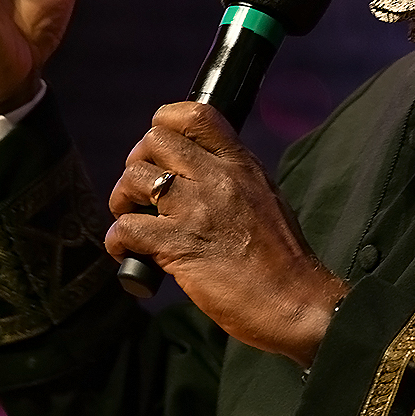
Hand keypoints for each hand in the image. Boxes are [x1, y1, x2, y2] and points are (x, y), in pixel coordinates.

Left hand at [108, 103, 347, 367]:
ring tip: (133, 220)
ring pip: (134, 179)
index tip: (160, 151)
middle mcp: (217, 178)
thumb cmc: (282, 259)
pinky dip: (118, 242)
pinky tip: (131, 254)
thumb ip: (232, 179)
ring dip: (123, 201)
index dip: (165, 124)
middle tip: (141, 193)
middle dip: (136, 164)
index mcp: (240, 164)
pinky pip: (126, 228)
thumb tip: (195, 174)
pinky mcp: (179, 246)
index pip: (195, 114)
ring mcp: (197, 210)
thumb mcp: (264, 197)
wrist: (296, 301)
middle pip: (153, 141)